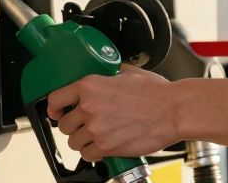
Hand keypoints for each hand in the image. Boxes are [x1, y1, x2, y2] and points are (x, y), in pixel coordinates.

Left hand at [46, 65, 180, 161]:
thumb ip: (110, 74)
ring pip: (73, 142)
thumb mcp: (128, 72)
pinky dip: (93, 153)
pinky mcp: (107, 147)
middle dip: (71, 125)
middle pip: (63, 124)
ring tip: (94, 136)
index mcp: (90, 86)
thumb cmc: (157, 93)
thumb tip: (105, 73)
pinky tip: (102, 146)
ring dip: (81, 140)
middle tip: (82, 124)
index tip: (57, 111)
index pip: (55, 99)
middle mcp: (89, 107)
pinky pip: (87, 155)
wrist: (173, 111)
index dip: (54, 107)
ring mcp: (97, 129)